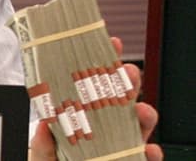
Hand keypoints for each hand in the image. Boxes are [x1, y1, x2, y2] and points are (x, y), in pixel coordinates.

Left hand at [30, 37, 161, 160]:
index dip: (106, 65)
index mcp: (86, 118)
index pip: (97, 87)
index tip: (111, 45)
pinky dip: (152, 152)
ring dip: (145, 113)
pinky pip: (146, 156)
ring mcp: (122, 145)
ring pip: (140, 125)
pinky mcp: (132, 159)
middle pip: (123, 100)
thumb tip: (43, 126)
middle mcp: (107, 128)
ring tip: (141, 109)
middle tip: (128, 71)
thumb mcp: (45, 153)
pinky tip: (149, 149)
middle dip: (129, 82)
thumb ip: (44, 143)